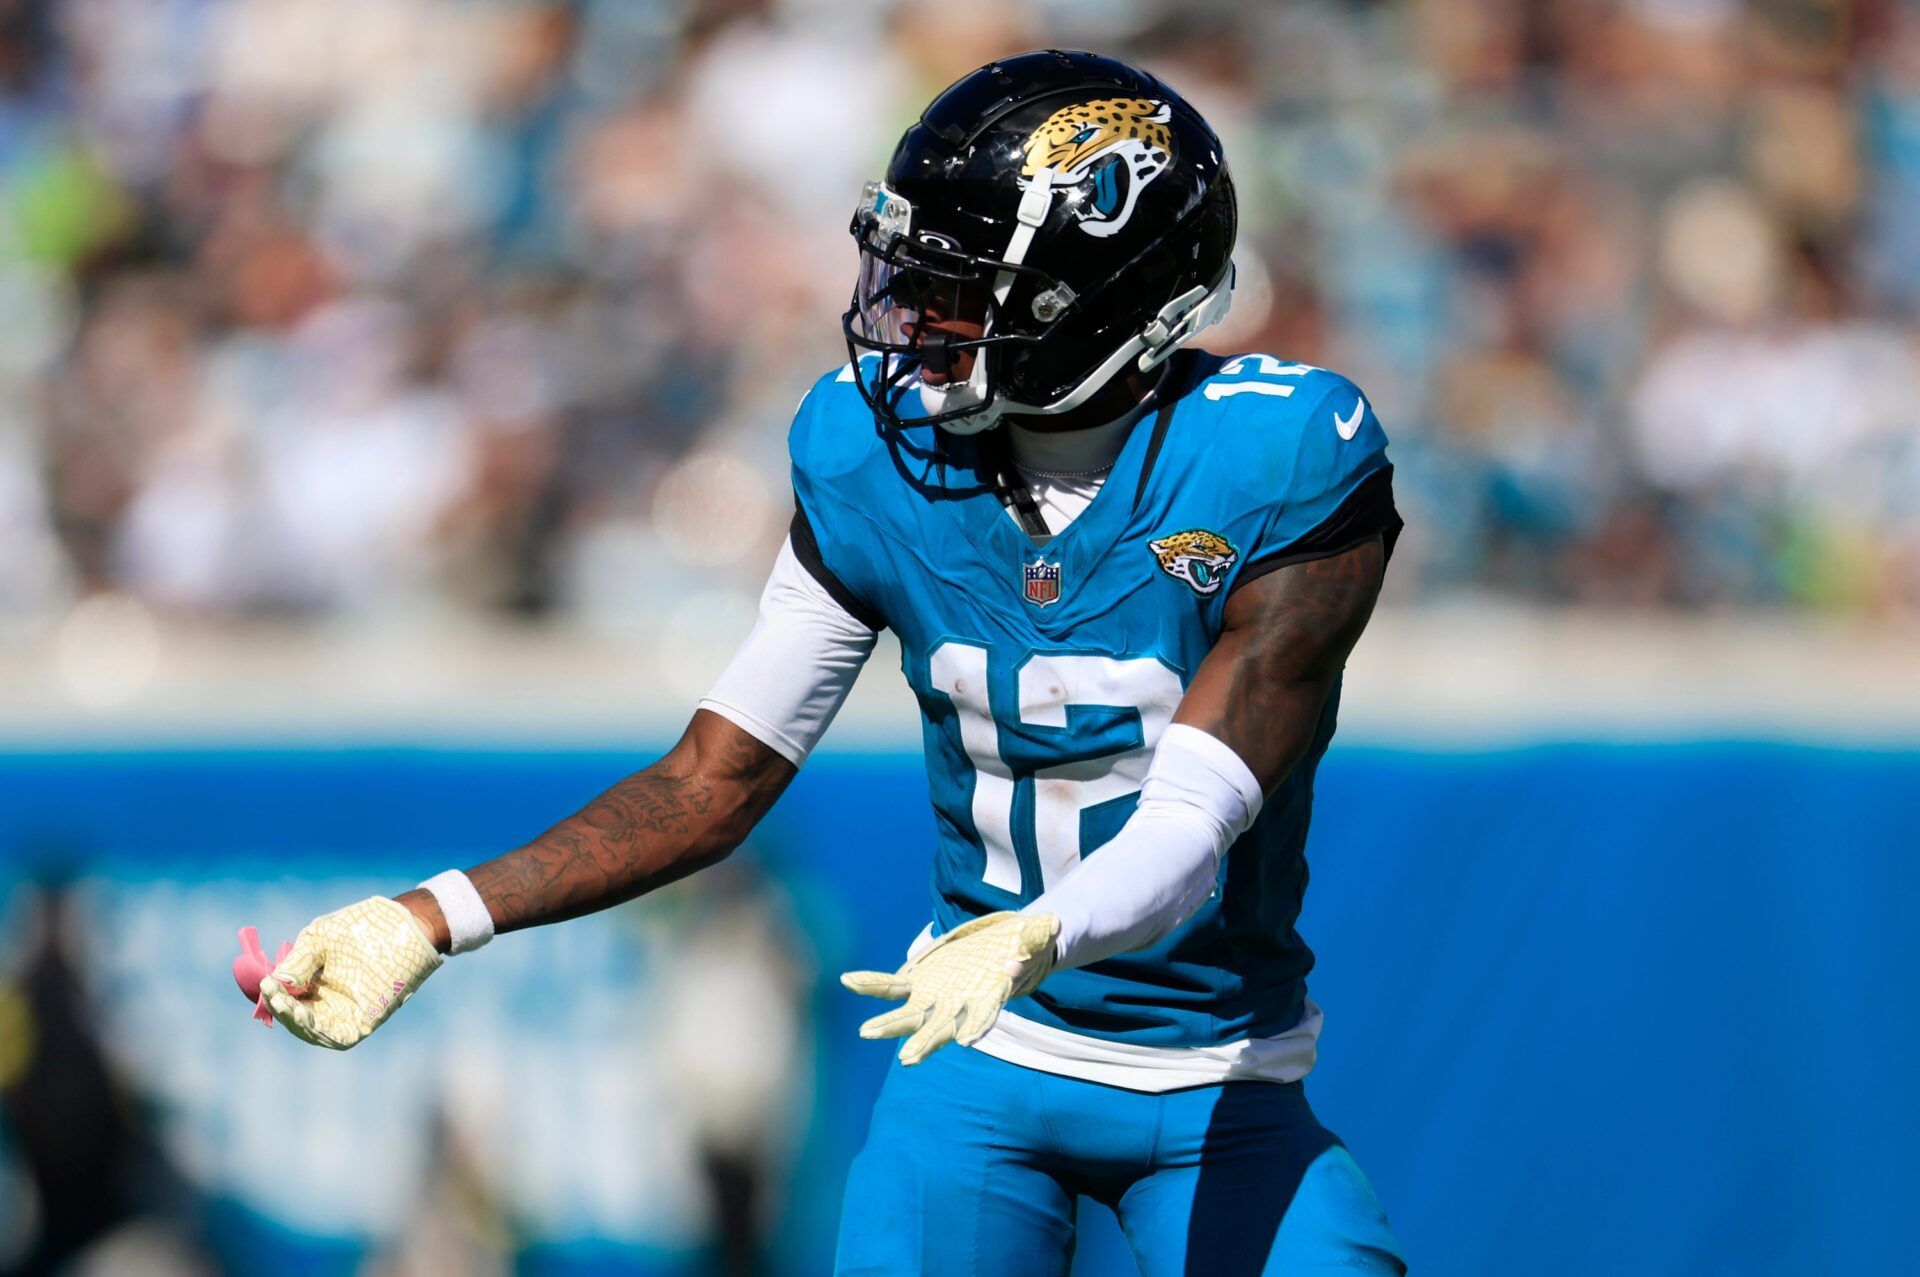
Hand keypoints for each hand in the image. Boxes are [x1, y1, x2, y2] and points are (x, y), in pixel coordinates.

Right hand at [259, 897, 442, 1049]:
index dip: (274, 995)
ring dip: (295, 1022)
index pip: (286, 999)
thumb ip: (297, 963)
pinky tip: (305, 1017)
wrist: (403, 923)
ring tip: (284, 1005)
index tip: (266, 983)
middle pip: (296, 1018)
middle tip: (274, 995)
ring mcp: (347, 1012)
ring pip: (313, 1030)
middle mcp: (328, 1001)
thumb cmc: (361, 927)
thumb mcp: (319, 940)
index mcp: (314, 983)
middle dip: (282, 1010)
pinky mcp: (366, 1021)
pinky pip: (339, 1037)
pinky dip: (320, 1033)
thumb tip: (275, 984)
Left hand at [840, 911, 1058, 1065]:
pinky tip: (849, 980)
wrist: (1004, 947)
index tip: (967, 1041)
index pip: (985, 1016)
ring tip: (865, 1033)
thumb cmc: (1027, 944)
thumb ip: (1038, 937)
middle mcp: (960, 1005)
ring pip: (909, 1015)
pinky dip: (871, 984)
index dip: (977, 1026)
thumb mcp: (1037, 937)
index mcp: (990, 996)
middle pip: (942, 1027)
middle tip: (909, 1059)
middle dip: (926, 1042)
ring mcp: (936, 996)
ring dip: (889, 1025)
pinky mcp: (920, 982)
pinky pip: (891, 985)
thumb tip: (1052, 925)